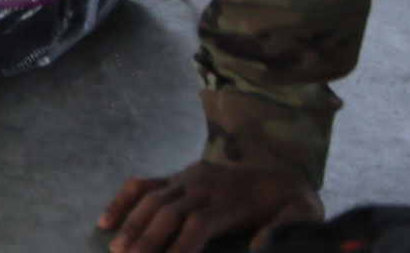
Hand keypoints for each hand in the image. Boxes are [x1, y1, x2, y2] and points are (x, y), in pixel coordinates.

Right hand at [99, 162, 320, 252]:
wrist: (279, 165)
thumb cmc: (289, 199)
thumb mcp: (303, 212)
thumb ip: (285, 229)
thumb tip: (257, 247)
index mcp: (231, 201)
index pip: (197, 226)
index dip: (180, 246)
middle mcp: (202, 187)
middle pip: (167, 214)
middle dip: (147, 240)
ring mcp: (185, 179)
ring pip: (151, 200)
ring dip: (131, 224)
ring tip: (116, 249)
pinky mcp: (176, 176)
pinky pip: (142, 184)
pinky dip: (122, 201)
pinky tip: (106, 221)